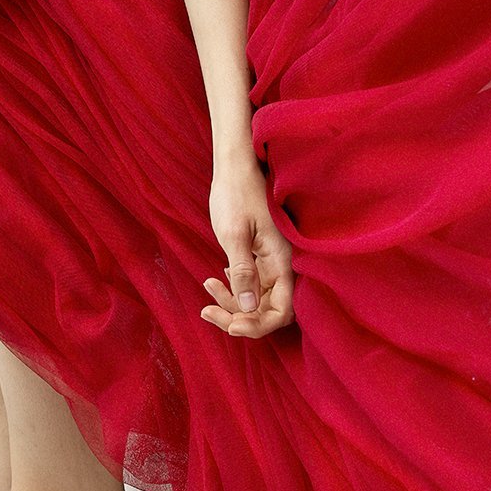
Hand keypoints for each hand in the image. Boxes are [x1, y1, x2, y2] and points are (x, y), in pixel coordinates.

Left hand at [202, 157, 295, 339]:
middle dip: (239, 317)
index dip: (257, 325)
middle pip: (269, 310)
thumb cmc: (235, 193)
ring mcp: (272, 260)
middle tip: (208, 310)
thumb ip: (243, 271)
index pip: (281, 311)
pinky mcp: (261, 255)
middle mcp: (282, 264)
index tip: (230, 325)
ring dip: (233, 302)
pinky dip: (234, 288)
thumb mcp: (235, 234)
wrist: (236, 165)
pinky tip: (218, 278)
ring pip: (258, 298)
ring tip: (207, 287)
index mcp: (282, 260)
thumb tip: (249, 308)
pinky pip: (253, 284)